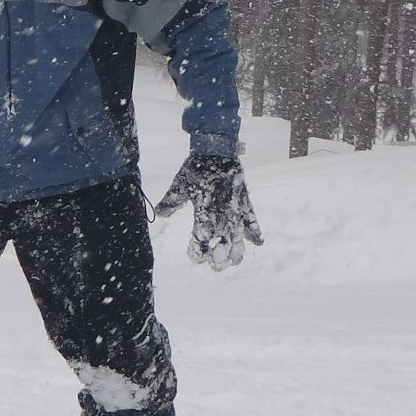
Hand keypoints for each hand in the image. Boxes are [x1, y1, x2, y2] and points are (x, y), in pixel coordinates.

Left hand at [155, 155, 262, 271]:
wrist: (216, 150)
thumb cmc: (195, 168)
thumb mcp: (179, 185)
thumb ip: (170, 202)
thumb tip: (158, 214)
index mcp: (204, 212)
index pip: (201, 239)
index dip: (198, 252)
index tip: (195, 257)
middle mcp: (221, 214)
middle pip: (222, 244)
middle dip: (219, 258)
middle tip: (216, 266)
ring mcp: (235, 208)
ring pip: (238, 236)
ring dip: (237, 251)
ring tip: (234, 261)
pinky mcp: (245, 201)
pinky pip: (252, 219)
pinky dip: (255, 231)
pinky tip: (258, 243)